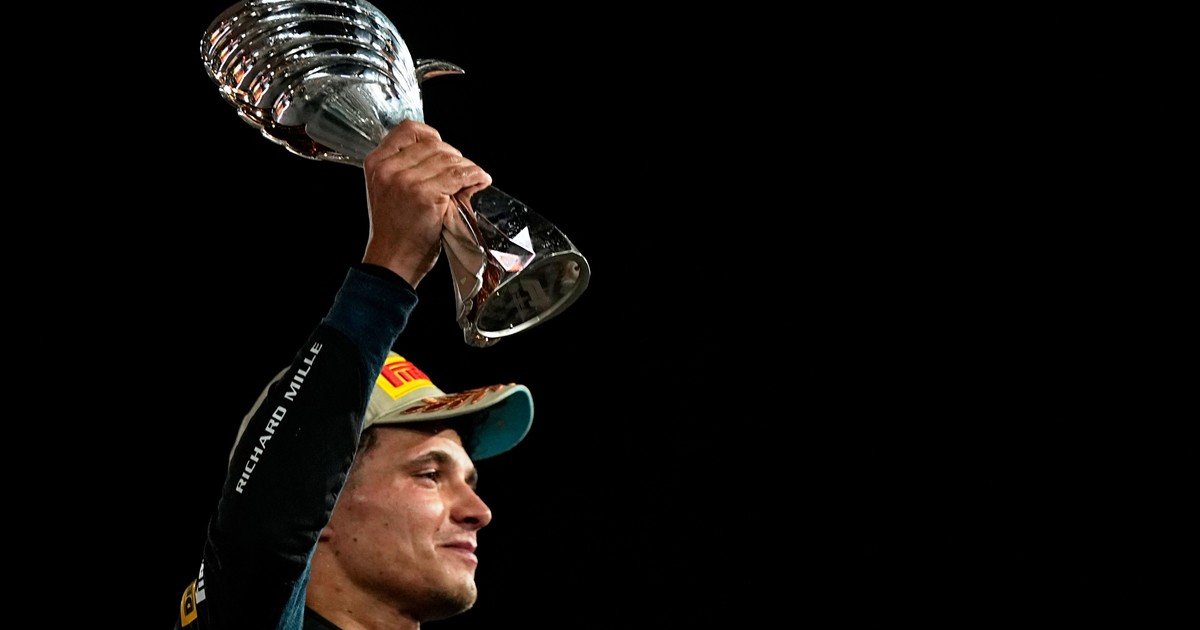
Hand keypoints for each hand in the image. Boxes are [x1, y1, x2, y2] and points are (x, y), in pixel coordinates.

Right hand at [360, 119, 491, 286]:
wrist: (391, 261)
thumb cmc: (394, 231)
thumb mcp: (390, 191)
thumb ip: (410, 169)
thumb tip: (451, 159)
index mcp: (377, 163)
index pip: (407, 130)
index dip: (431, 135)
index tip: (444, 146)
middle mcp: (389, 168)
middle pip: (433, 144)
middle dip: (454, 156)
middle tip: (464, 172)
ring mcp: (406, 181)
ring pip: (448, 159)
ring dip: (467, 167)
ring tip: (474, 178)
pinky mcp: (425, 194)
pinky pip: (458, 175)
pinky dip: (474, 175)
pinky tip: (480, 180)